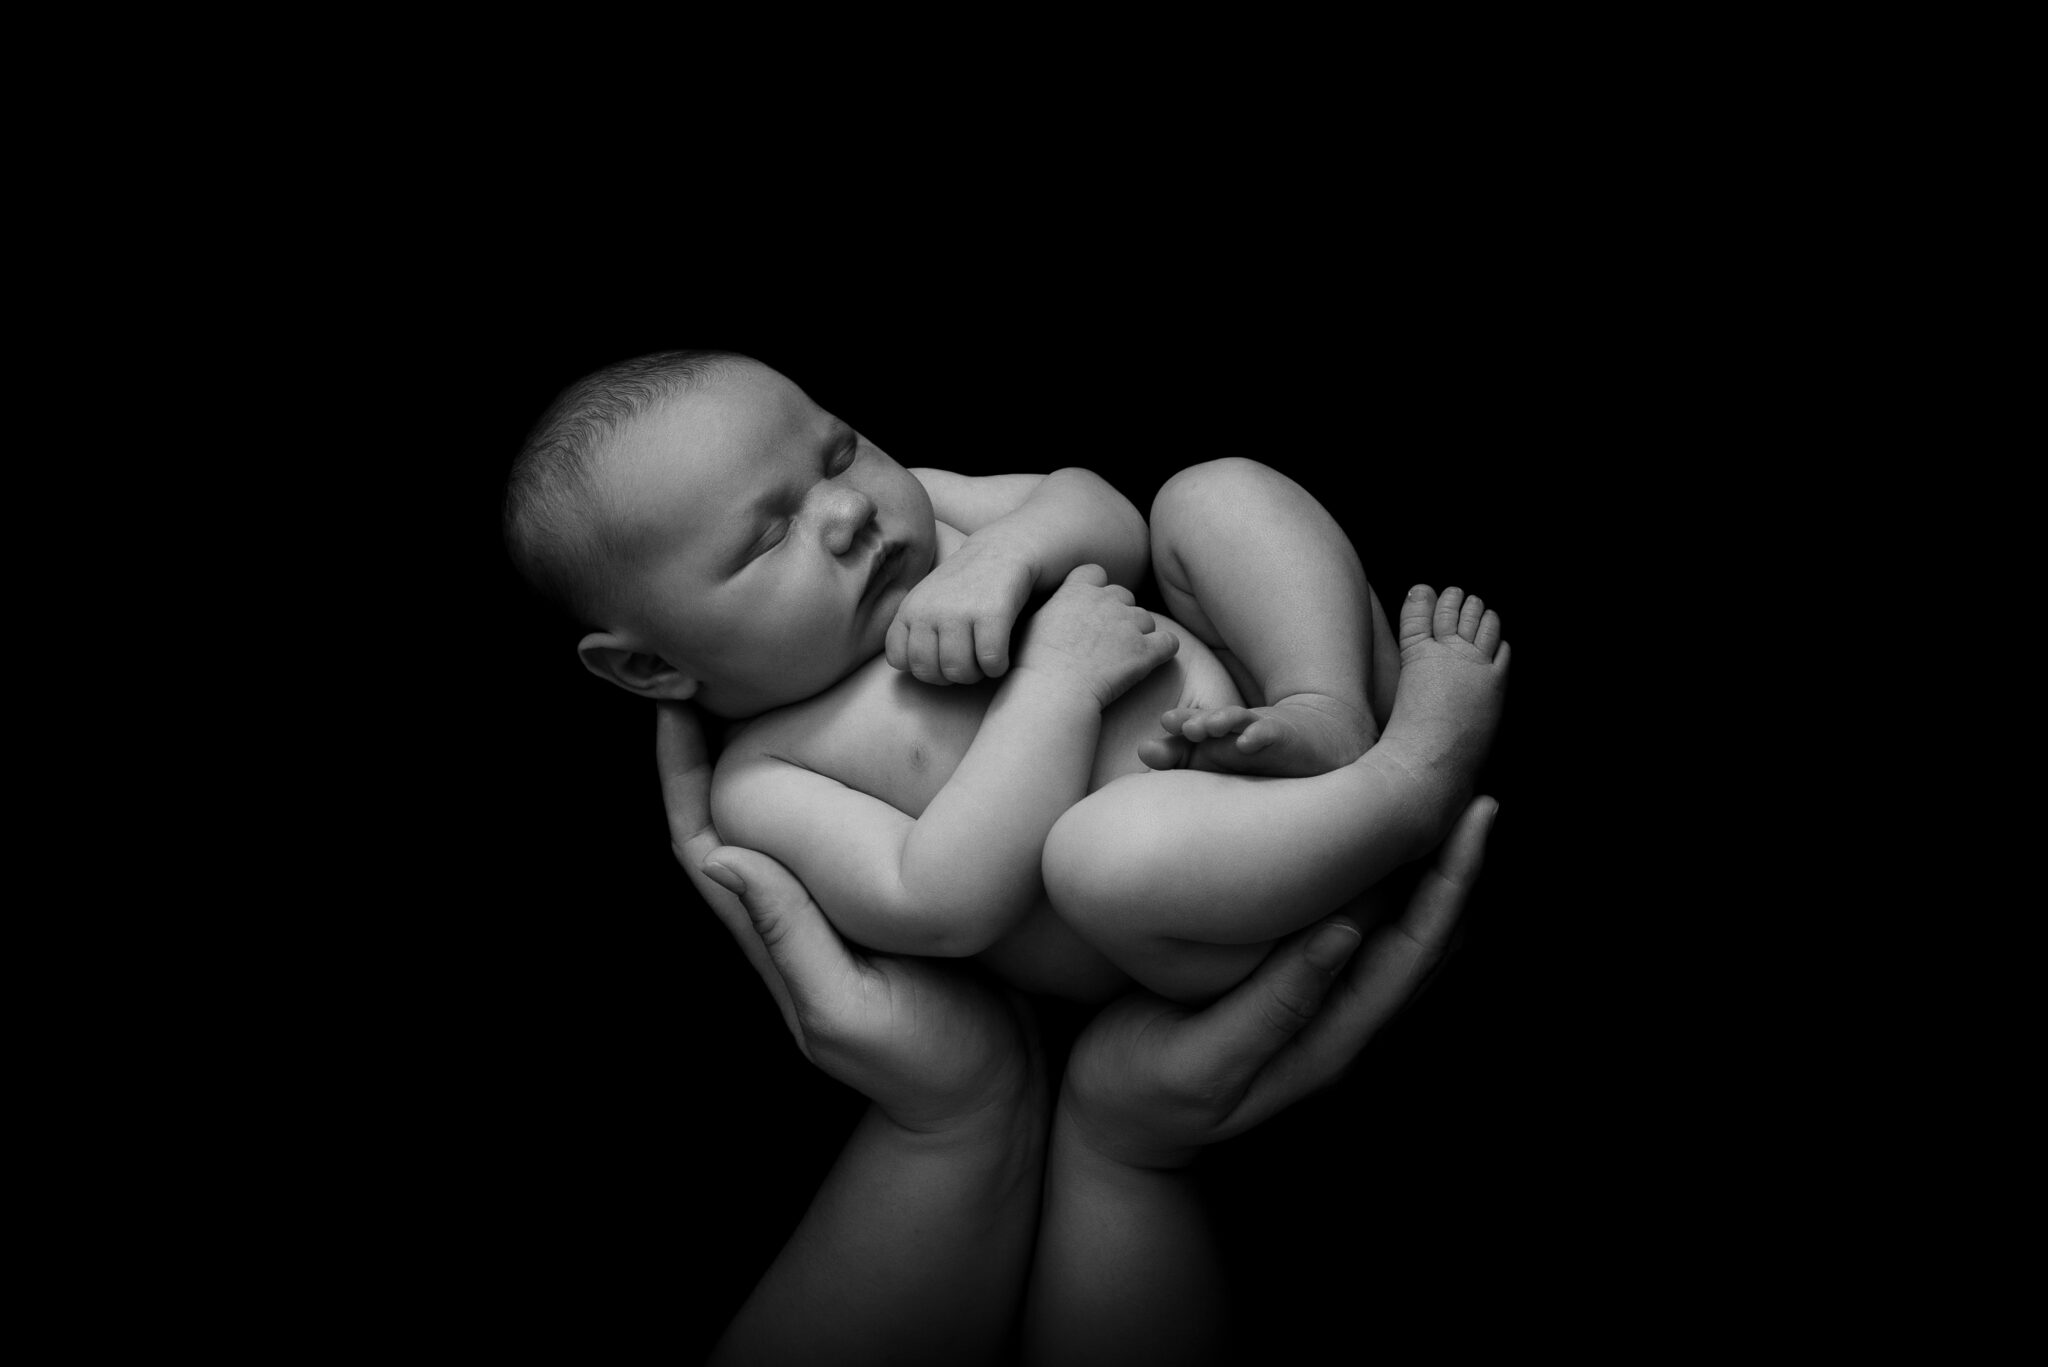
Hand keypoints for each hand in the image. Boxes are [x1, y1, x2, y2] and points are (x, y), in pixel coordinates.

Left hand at [658, 703, 1040, 1131]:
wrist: (992, 1101)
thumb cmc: (925, 1063)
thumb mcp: (849, 1009)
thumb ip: (788, 939)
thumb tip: (723, 858)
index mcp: (772, 933)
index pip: (700, 837)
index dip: (676, 772)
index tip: (669, 701)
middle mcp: (796, 912)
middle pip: (731, 813)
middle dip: (714, 742)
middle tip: (719, 664)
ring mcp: (841, 908)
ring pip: (789, 814)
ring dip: (773, 749)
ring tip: (787, 679)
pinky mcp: (891, 902)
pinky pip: (847, 828)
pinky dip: (840, 775)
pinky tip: (866, 735)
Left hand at [885, 535, 1034, 684]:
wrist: (1002, 551)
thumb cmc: (963, 586)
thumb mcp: (926, 601)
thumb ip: (913, 631)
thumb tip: (912, 670)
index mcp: (909, 609)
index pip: (899, 659)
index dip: (922, 667)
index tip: (941, 656)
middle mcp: (929, 610)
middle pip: (929, 672)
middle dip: (950, 676)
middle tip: (966, 661)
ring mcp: (959, 611)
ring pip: (959, 671)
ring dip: (975, 674)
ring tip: (983, 659)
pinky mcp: (991, 614)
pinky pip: (990, 662)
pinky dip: (997, 667)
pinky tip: (1001, 655)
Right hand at [1012, 564, 1178, 709]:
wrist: (1052, 693)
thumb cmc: (1034, 666)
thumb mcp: (1033, 623)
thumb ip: (1054, 608)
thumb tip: (1059, 609)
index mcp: (1077, 591)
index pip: (1095, 573)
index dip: (1096, 590)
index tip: (1090, 610)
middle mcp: (1105, 601)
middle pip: (1124, 595)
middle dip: (1119, 613)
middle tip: (1106, 641)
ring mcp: (1128, 624)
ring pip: (1146, 619)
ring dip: (1139, 634)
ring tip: (1121, 658)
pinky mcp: (1145, 650)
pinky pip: (1169, 642)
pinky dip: (1163, 650)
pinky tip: (1151, 661)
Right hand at [1059, 795, 1496, 1168]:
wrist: (1109, 1125)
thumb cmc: (1140, 1095)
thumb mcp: (1199, 1064)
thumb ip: (1271, 1010)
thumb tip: (1343, 935)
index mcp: (1329, 1043)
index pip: (1413, 953)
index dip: (1451, 884)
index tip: (1476, 815)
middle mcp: (1338, 1023)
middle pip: (1421, 935)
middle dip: (1449, 863)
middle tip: (1467, 787)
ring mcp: (1316, 1005)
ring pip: (1393, 928)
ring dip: (1416, 868)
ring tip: (1428, 800)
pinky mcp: (1285, 986)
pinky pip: (1349, 927)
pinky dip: (1368, 878)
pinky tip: (1356, 838)